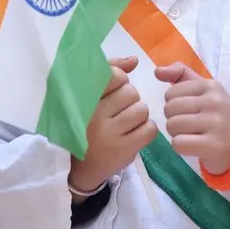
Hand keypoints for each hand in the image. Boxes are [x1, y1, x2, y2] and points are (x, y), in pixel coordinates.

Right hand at [68, 56, 156, 198]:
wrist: (79, 167)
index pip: (114, 75)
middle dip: (130, 101)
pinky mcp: (122, 149)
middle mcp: (93, 114)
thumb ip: (110, 73)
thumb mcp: (91, 97)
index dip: (120, 81)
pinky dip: (147, 130)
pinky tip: (134, 135)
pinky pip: (150, 129)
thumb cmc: (88, 125)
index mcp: (83, 98)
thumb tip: (134, 61)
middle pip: (131, 92)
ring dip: (139, 116)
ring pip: (142, 110)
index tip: (112, 93)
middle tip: (119, 113)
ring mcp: (107, 133)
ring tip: (127, 124)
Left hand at [155, 63, 229, 174]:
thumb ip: (180, 74)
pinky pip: (179, 144)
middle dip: (173, 119)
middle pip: (170, 109)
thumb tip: (157, 71)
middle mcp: (215, 102)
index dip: (174, 104)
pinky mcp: (214, 145)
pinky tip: (193, 145)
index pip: (171, 93)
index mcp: (211, 86)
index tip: (188, 110)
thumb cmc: (216, 114)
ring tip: (191, 134)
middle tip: (188, 124)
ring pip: (172, 126)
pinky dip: (181, 147)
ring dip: (176, 133)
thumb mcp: (204, 89)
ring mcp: (216, 124)